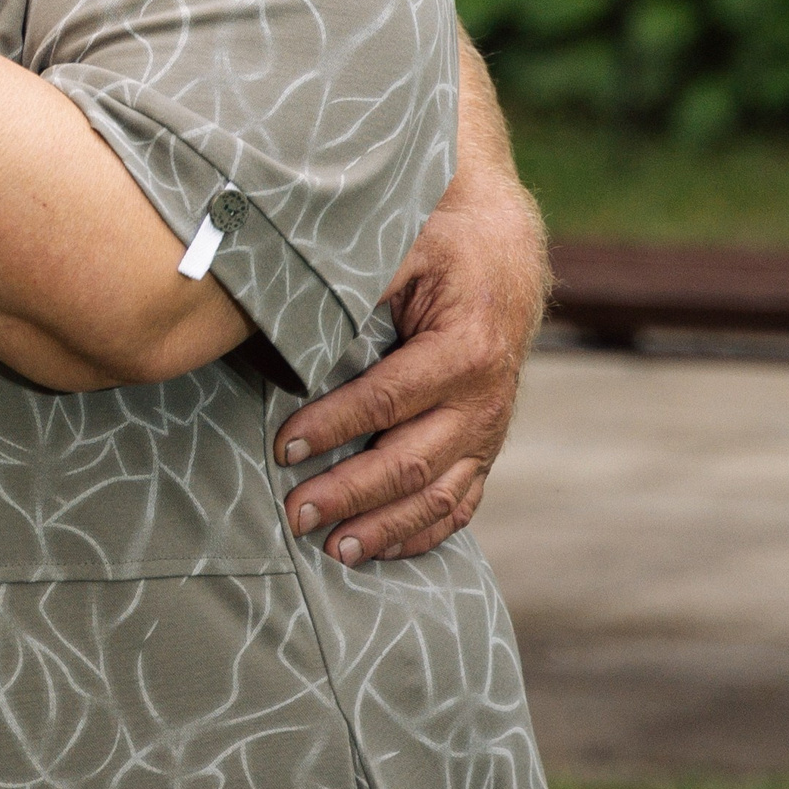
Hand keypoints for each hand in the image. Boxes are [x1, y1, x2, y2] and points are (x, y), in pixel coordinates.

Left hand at [270, 168, 548, 564]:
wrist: (505, 244)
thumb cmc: (444, 237)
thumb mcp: (407, 240)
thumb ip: (363, 277)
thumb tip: (302, 312)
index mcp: (465, 349)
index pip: (388, 400)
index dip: (334, 426)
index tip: (284, 447)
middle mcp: (484, 399)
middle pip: (411, 462)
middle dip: (349, 492)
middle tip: (295, 512)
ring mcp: (490, 428)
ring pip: (438, 495)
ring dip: (384, 526)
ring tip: (333, 549)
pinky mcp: (487, 444)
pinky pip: (461, 502)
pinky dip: (423, 531)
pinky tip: (383, 550)